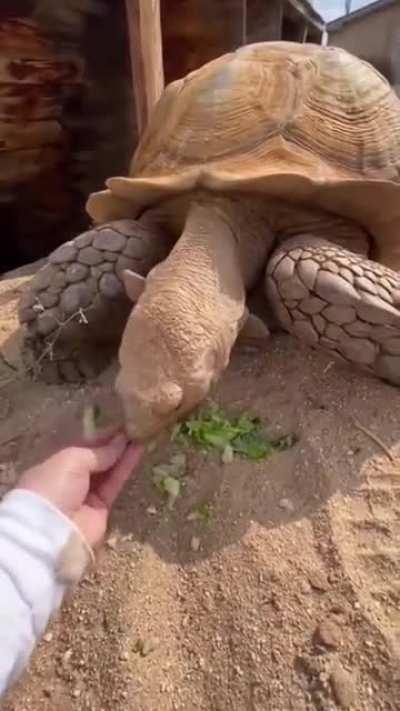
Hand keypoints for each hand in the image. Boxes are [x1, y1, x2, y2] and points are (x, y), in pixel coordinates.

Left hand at [17, 434, 142, 547]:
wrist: (51, 531)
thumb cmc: (54, 486)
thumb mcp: (72, 459)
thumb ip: (98, 452)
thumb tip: (120, 442)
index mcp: (53, 466)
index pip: (80, 448)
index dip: (99, 437)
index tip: (118, 425)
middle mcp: (69, 481)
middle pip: (95, 460)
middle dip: (113, 445)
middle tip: (134, 427)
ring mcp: (84, 496)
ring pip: (107, 471)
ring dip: (123, 454)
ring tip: (141, 435)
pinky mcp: (101, 510)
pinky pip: (114, 484)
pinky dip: (126, 468)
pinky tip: (138, 451)